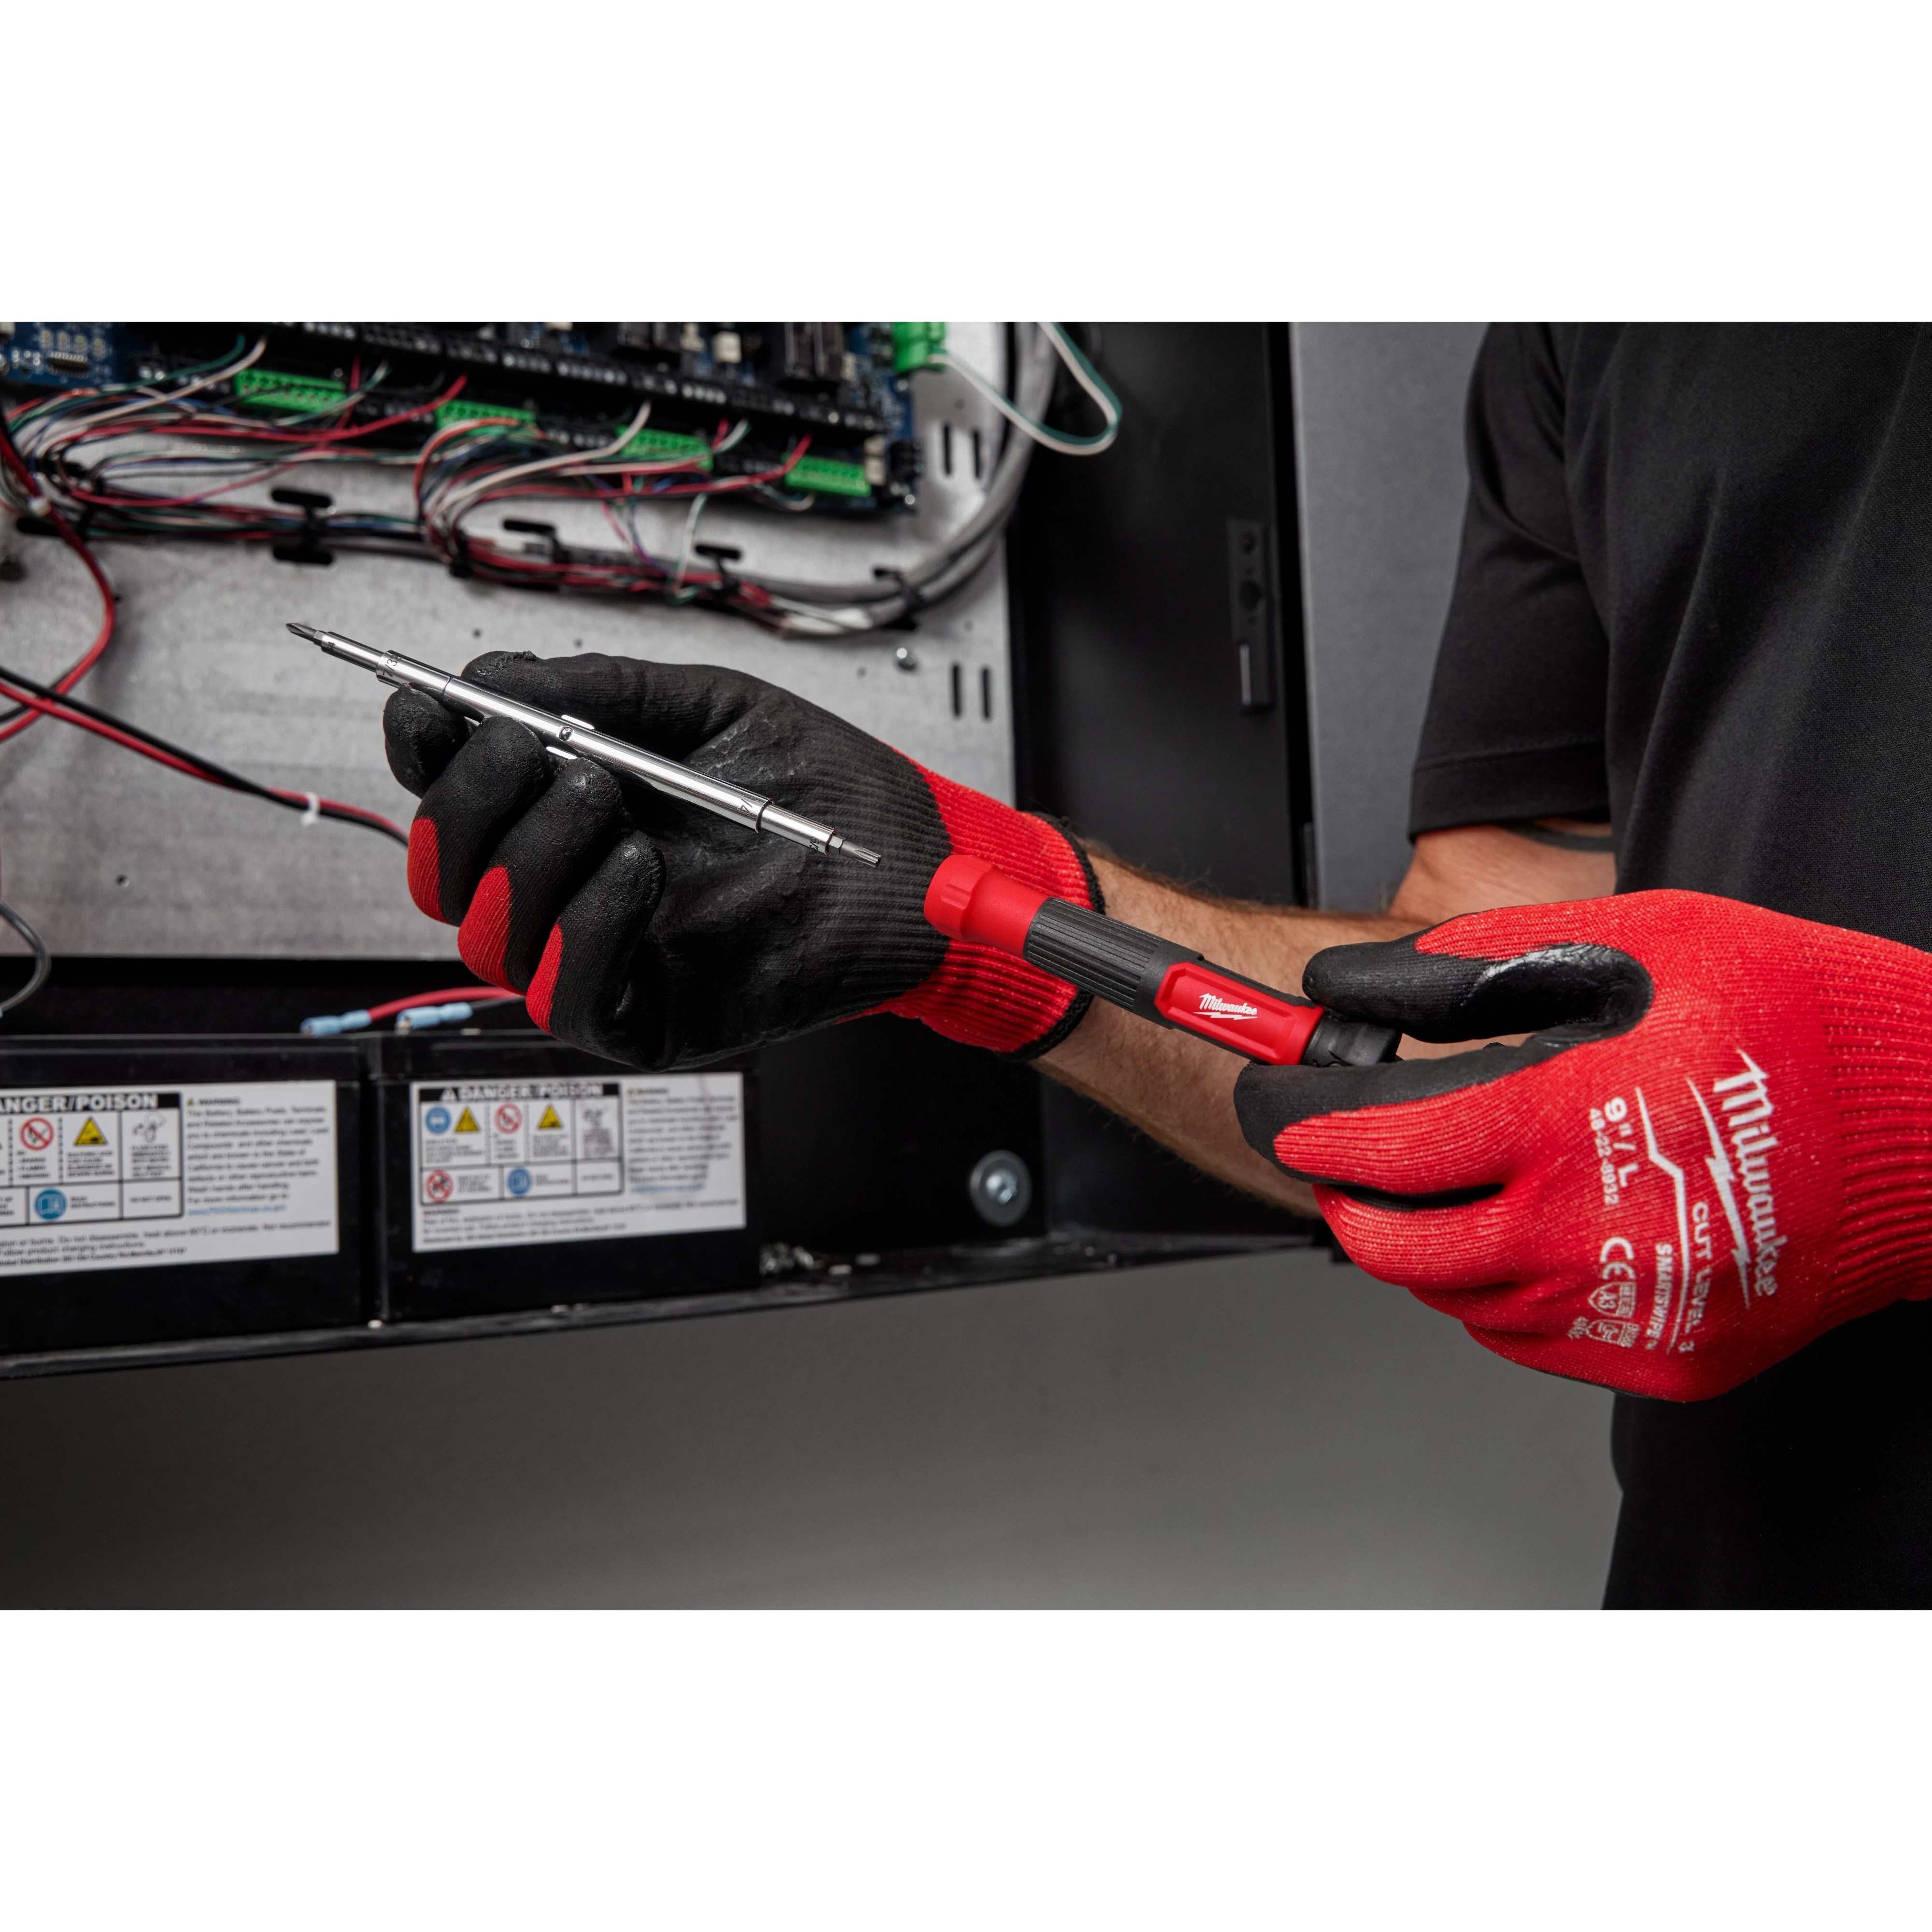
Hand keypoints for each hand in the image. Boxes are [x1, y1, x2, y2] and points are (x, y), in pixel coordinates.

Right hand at [383, 652, 1097, 1068]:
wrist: (911, 858)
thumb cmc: (823, 786)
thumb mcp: (712, 710)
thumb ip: (604, 691)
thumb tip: (494, 676)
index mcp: (570, 812)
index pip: (452, 798)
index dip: (423, 757)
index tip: (430, 711)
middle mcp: (569, 888)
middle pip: (447, 873)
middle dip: (470, 804)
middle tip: (534, 752)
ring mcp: (602, 958)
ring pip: (490, 938)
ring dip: (530, 858)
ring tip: (607, 799)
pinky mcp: (647, 1019)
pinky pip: (567, 999)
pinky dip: (584, 929)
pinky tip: (639, 870)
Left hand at [1234, 891, 1931, 1398]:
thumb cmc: (1801, 1020)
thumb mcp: (1643, 939)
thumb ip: (1486, 960)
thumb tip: (1366, 979)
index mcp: (1576, 1121)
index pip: (1387, 1146)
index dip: (1313, 1129)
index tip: (1284, 1114)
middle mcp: (1595, 1232)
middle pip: (1396, 1246)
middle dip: (1344, 1200)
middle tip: (1337, 1160)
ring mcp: (1633, 1308)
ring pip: (1454, 1299)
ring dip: (1418, 1244)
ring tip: (1435, 1183)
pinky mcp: (1670, 1356)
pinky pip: (1528, 1339)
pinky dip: (1496, 1289)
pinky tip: (1522, 1230)